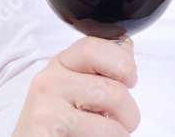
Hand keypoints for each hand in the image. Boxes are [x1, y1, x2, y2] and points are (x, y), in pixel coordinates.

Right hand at [13, 36, 139, 136]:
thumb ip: (101, 69)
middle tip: (118, 124)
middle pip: (114, 91)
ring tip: (101, 136)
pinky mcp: (45, 132)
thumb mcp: (76, 88)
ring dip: (118, 136)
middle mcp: (49, 81)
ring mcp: (46, 109)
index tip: (130, 81)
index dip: (122, 63)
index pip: (93, 48)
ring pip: (112, 127)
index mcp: (61, 64)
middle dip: (129, 115)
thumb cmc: (57, 121)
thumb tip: (126, 48)